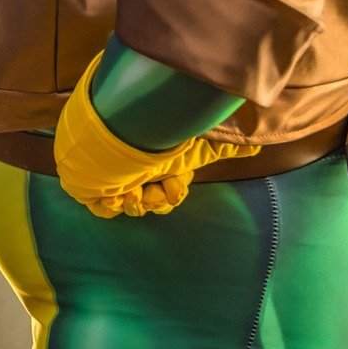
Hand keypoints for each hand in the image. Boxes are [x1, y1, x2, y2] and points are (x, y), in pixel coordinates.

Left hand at [53, 53, 260, 217]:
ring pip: (132, 208)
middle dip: (153, 201)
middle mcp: (137, 174)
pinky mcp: (92, 189)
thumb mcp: (192, 147)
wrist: (107, 136)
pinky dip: (110, 207)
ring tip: (127, 188)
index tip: (170, 183)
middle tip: (147, 190)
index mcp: (158, 166)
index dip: (171, 193)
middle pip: (152, 205)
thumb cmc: (150, 138)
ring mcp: (114, 181)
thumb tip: (255, 145)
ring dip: (133, 202)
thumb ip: (224, 147)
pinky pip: (104, 211)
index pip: (169, 194)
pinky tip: (110, 196)